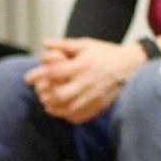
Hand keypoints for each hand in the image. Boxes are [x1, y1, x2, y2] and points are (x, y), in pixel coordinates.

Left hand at [24, 38, 144, 123]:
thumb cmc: (106, 53)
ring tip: (47, 103)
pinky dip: (67, 116)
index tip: (27, 79)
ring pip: (68, 108)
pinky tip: (61, 111)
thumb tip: (44, 44)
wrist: (132, 65)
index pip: (54, 72)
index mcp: (82, 66)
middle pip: (59, 94)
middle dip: (46, 94)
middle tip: (39, 92)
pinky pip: (80, 116)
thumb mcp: (86, 44)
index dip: (38, 75)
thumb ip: (64, 45)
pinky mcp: (99, 106)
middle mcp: (87, 82)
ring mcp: (94, 96)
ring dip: (53, 107)